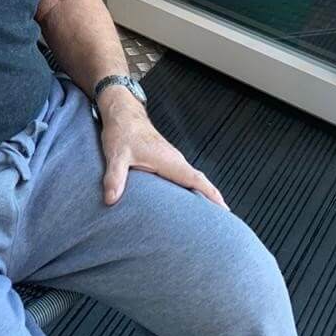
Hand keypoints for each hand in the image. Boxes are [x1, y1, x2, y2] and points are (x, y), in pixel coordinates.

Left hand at [98, 95, 226, 209]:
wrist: (122, 112)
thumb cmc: (122, 130)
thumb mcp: (116, 155)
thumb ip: (114, 177)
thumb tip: (111, 199)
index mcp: (169, 160)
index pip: (196, 179)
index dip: (211, 194)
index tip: (224, 210)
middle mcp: (174, 160)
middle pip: (199, 182)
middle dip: (212, 200)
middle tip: (223, 223)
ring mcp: (171, 160)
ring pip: (192, 179)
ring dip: (203, 194)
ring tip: (209, 218)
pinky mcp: (165, 161)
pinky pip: (183, 177)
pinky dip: (191, 188)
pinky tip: (187, 201)